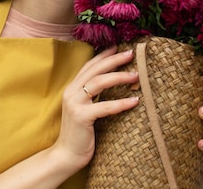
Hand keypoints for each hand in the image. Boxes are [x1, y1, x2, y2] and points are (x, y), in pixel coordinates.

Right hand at [51, 47, 139, 171]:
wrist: (66, 155)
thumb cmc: (80, 133)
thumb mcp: (85, 109)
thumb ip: (93, 95)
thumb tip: (113, 82)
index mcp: (72, 88)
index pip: (89, 66)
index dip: (103, 55)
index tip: (119, 46)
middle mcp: (71, 92)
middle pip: (94, 70)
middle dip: (113, 60)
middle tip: (131, 53)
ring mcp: (75, 104)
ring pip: (98, 83)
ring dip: (119, 77)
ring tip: (135, 75)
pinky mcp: (81, 117)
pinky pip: (104, 106)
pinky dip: (121, 103)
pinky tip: (135, 101)